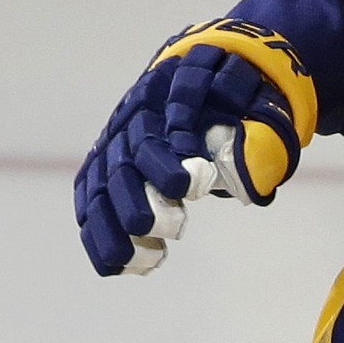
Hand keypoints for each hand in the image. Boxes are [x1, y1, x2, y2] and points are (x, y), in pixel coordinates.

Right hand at [73, 30, 303, 274]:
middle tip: (170, 229)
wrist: (202, 76)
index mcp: (165, 100)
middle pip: (122, 163)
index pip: (155, 134)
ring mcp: (113, 143)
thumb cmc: (235, 101)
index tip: (188, 188)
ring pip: (99, 185)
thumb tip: (244, 182)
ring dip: (112, 227)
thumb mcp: (254, 110)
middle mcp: (131, 120)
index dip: (165, 163)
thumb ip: (253, 142)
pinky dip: (98, 234)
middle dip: (138, 200)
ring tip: (139, 262)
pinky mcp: (103, 165)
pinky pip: (89, 200)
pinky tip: (114, 266)